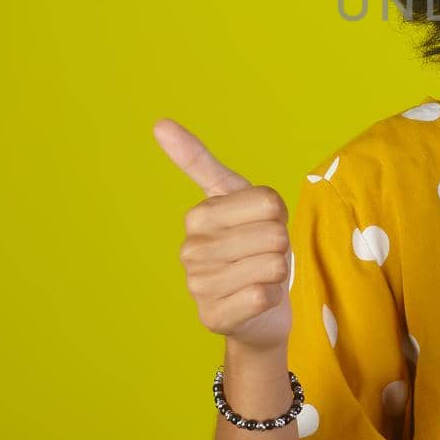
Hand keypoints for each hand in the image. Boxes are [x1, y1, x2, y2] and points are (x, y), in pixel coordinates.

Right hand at [156, 117, 293, 352]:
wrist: (257, 308)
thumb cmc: (252, 246)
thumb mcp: (237, 197)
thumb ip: (200, 162)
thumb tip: (159, 122)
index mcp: (199, 216)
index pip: (269, 203)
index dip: (278, 214)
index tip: (263, 221)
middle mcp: (192, 249)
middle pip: (274, 234)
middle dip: (280, 245)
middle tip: (264, 254)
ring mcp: (199, 285)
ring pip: (271, 265)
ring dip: (277, 272)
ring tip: (259, 275)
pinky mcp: (213, 317)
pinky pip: (261, 296)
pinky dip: (270, 297)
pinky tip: (255, 300)